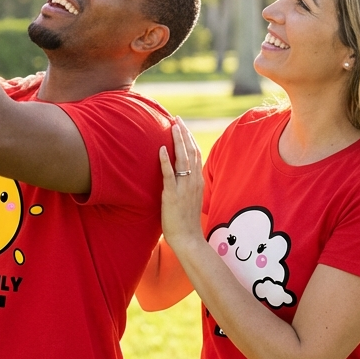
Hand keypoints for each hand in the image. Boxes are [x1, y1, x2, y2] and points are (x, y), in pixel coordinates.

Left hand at [159, 119, 204, 252]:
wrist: (189, 239)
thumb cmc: (186, 221)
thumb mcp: (190, 199)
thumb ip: (186, 186)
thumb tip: (179, 176)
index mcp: (198, 181)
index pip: (196, 154)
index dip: (190, 138)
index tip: (183, 126)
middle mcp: (193, 181)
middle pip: (191, 151)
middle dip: (184, 133)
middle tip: (177, 119)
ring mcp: (184, 187)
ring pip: (183, 158)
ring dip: (178, 141)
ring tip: (172, 126)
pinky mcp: (173, 195)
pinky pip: (169, 174)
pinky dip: (165, 160)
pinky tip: (161, 149)